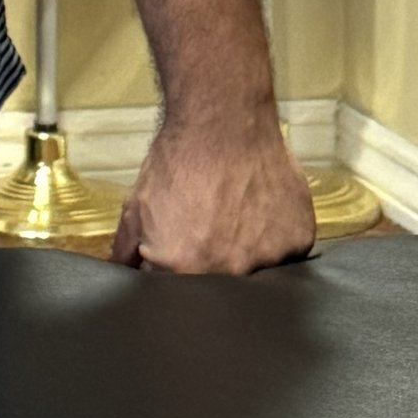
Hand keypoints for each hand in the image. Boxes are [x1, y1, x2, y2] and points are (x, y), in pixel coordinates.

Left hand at [114, 113, 314, 273]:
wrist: (224, 121)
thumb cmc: (178, 162)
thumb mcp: (137, 208)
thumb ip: (125, 252)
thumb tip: (119, 276)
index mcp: (186, 271)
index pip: (179, 296)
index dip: (177, 273)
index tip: (180, 252)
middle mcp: (231, 272)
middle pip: (221, 288)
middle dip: (210, 267)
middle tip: (209, 231)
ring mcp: (269, 258)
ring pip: (256, 271)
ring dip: (245, 254)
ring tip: (236, 218)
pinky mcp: (299, 240)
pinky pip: (286, 253)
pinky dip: (274, 238)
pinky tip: (261, 212)